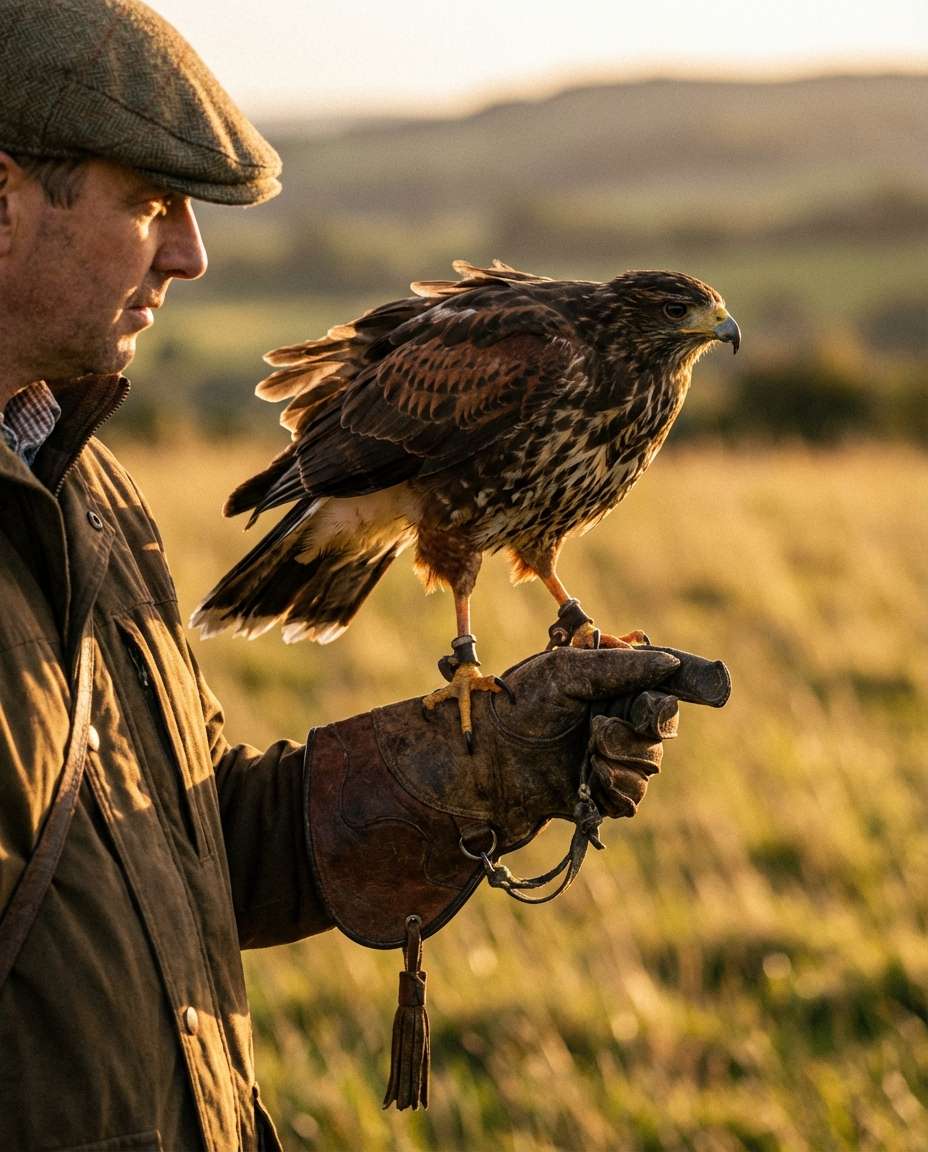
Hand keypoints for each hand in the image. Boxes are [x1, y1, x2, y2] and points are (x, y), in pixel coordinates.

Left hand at [305, 644, 725, 946]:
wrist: (483, 758)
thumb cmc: (519, 705)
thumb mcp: (569, 672)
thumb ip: (624, 666)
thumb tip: (674, 663)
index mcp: (610, 685)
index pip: (662, 688)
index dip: (673, 693)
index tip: (672, 699)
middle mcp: (613, 719)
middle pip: (663, 728)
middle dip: (639, 727)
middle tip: (602, 725)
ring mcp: (607, 759)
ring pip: (650, 764)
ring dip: (620, 756)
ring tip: (586, 749)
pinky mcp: (598, 797)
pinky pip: (632, 798)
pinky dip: (613, 786)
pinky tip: (585, 778)